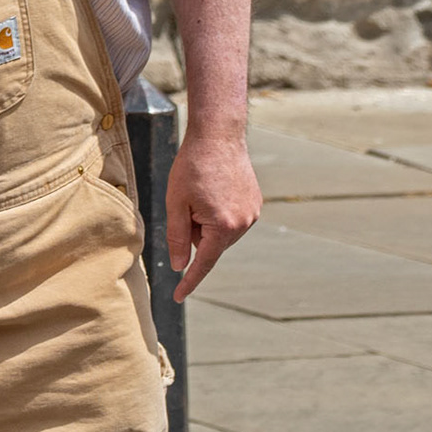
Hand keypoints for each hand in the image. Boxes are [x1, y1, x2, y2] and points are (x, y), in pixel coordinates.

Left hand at [164, 127, 260, 300]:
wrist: (218, 135)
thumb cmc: (192, 166)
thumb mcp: (176, 202)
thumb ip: (177, 238)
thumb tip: (179, 266)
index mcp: (222, 226)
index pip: (203, 263)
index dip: (188, 281)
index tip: (177, 297)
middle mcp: (243, 224)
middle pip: (210, 245)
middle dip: (195, 232)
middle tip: (188, 202)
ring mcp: (252, 213)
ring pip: (221, 233)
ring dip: (208, 223)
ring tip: (203, 192)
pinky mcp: (256, 203)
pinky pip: (232, 220)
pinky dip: (219, 213)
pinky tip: (215, 189)